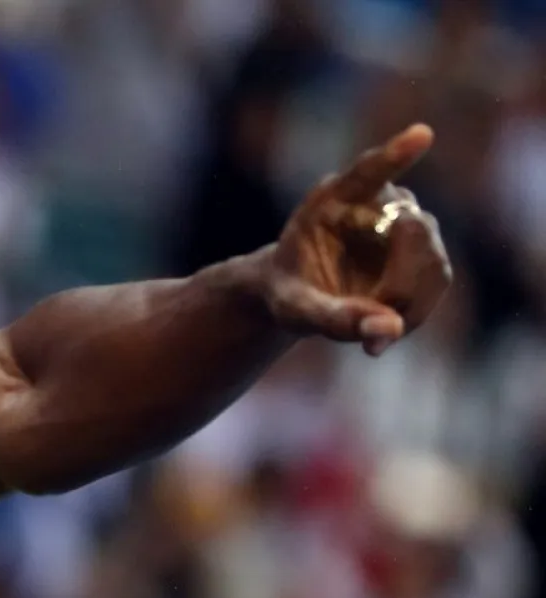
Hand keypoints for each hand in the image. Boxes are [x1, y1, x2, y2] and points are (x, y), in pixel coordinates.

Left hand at [268, 124, 451, 356]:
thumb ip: (332, 317)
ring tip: (369, 337)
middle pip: (413, 232)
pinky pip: (436, 280)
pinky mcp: (424, 249)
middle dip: (400, 285)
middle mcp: (377, 201)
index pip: (366, 172)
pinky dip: (414, 312)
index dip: (394, 155)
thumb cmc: (287, 292)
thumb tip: (388, 328)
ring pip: (432, 259)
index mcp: (331, 200)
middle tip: (373, 325)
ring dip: (409, 304)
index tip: (421, 135)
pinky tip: (382, 332)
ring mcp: (406, 221)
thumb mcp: (295, 310)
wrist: (297, 293)